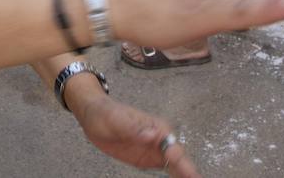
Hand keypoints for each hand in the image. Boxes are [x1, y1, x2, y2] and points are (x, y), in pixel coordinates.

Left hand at [74, 94, 199, 177]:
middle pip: (179, 158)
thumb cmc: (105, 113)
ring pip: (176, 165)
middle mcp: (161, 138)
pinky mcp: (149, 159)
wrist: (94, 115)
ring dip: (185, 175)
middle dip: (189, 171)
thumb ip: (133, 127)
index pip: (172, 146)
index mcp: (156, 127)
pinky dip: (176, 176)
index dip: (180, 160)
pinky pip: (167, 169)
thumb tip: (152, 134)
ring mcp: (156, 150)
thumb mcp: (115, 119)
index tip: (190, 174)